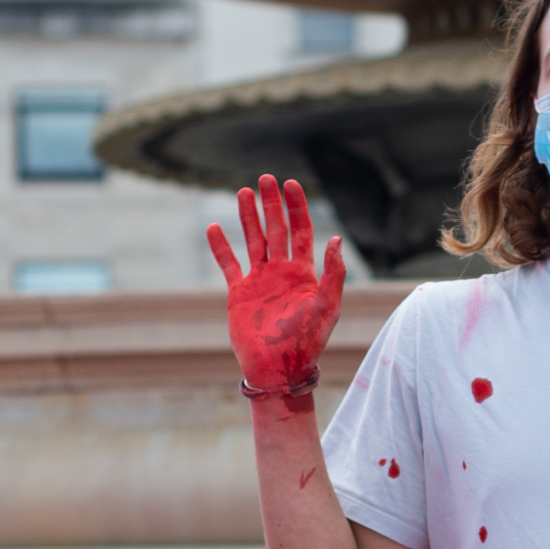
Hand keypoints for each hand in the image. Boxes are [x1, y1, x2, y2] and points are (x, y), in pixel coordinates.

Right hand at [207, 174, 345, 391]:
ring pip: (253, 241)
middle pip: (276, 229)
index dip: (297, 207)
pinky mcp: (239, 293)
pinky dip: (220, 247)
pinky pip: (228, 265)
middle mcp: (281, 272)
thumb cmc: (308, 343)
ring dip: (248, 217)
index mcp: (304, 273)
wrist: (279, 369)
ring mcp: (259, 281)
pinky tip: (213, 227)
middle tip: (266, 178)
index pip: (301, 231)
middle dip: (272, 204)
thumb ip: (333, 274)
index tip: (291, 184)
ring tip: (243, 192)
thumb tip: (335, 238)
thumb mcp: (327, 308)